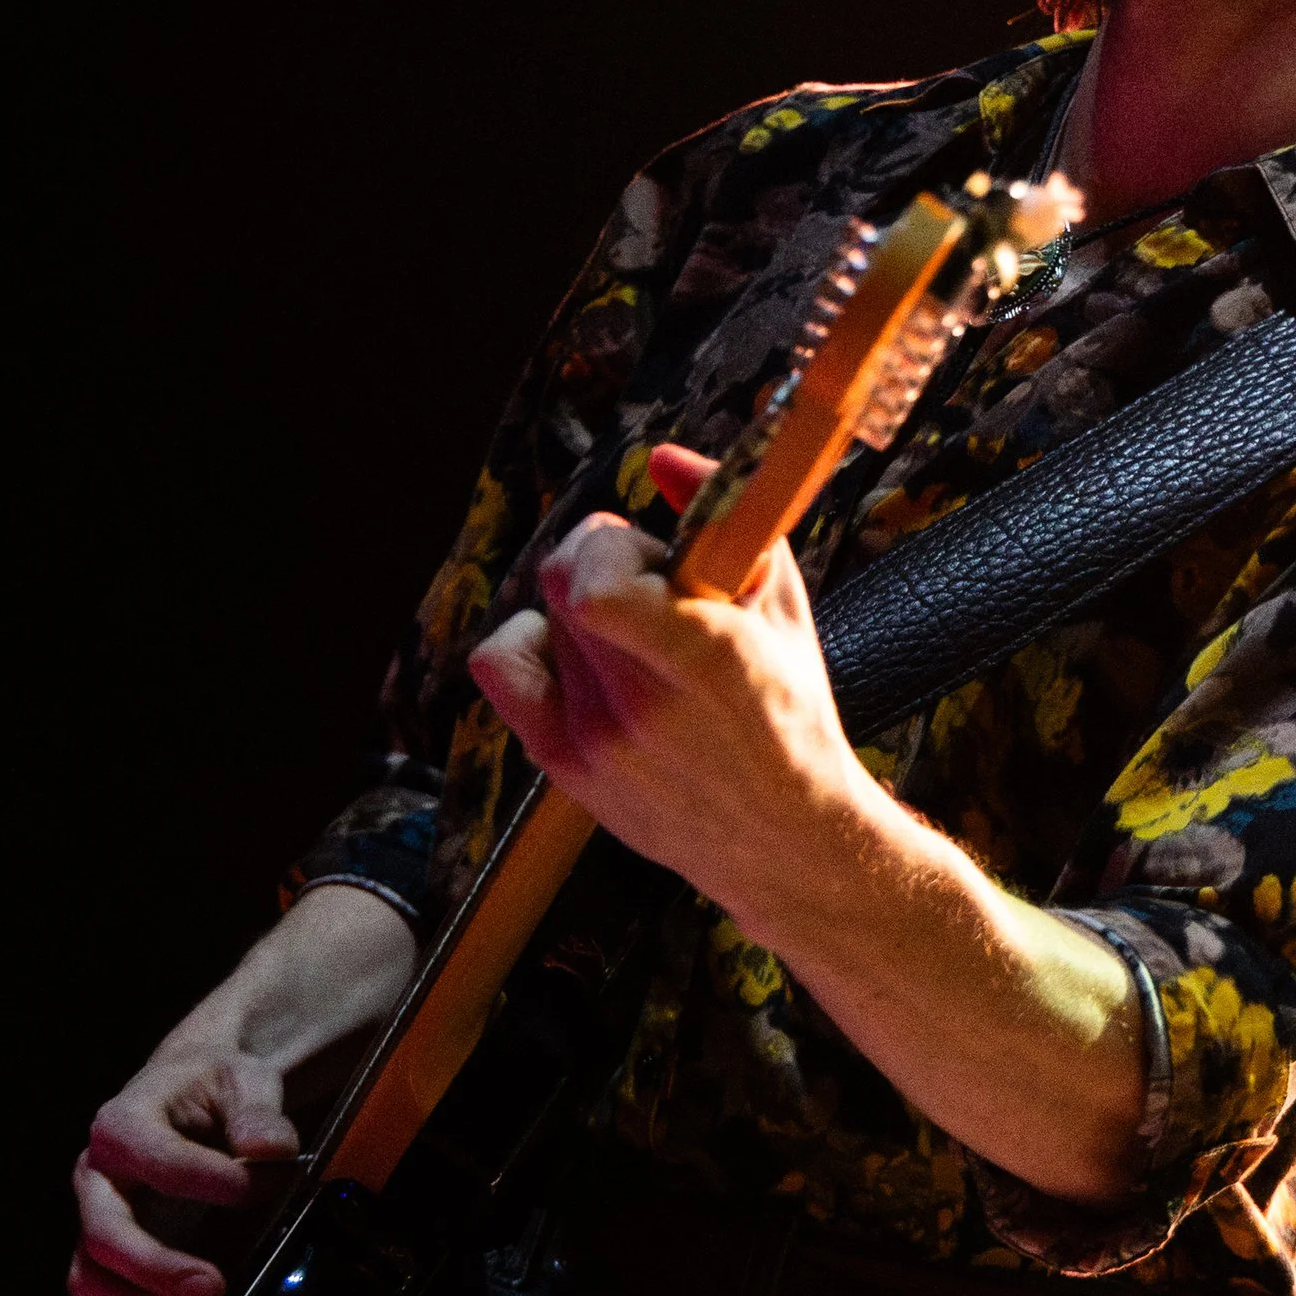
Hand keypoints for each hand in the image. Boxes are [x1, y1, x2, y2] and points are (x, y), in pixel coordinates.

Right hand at [67, 1042, 296, 1295]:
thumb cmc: (211, 1084)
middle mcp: (96, 1176)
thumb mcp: (243, 1079)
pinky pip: (104, 1294)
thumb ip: (258, 1111)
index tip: (272, 1183)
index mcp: (122, 1124)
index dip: (218, 1181)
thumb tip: (270, 1147)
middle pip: (106, 1233)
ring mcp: (97, 1217)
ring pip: (92, 1275)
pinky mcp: (109, 1251)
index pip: (162, 1162)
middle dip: (157, 1267)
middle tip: (213, 1286)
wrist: (189, 1090)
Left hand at [467, 444, 873, 919]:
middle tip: (648, 587)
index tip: (653, 557)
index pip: (591, 583)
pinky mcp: (563, 766)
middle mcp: (638, 705)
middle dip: (601, 561)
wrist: (783, 840)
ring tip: (628, 638)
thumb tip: (662, 455)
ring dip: (576, 609)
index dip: (612, 546)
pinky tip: (582, 661)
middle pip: (560, 579)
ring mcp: (594, 742)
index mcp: (703, 659)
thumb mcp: (782, 605)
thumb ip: (727, 516)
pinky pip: (504, 667)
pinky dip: (534, 646)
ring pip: (539, 619)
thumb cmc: (791, 713)